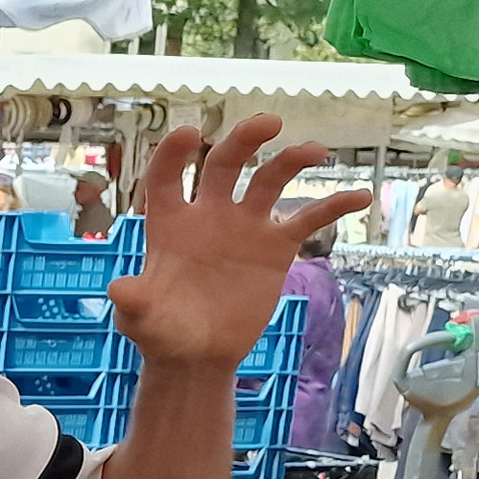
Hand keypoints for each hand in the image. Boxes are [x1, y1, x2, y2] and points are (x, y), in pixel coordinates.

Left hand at [109, 116, 372, 369]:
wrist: (198, 355)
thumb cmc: (162, 332)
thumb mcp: (141, 319)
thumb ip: (134, 302)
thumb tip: (119, 289)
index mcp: (170, 222)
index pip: (167, 177)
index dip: (174, 154)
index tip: (189, 134)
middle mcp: (209, 214)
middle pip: (226, 164)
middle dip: (244, 140)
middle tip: (268, 123)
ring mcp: (245, 227)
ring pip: (269, 181)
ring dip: (292, 161)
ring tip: (315, 150)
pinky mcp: (275, 247)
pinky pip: (307, 219)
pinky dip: (332, 206)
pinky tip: (360, 196)